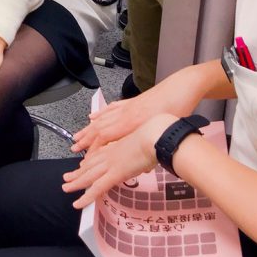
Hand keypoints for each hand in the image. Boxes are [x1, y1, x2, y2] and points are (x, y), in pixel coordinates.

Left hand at [62, 113, 175, 208]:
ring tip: (66, 187)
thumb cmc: (154, 138)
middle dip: (77, 172)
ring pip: (87, 176)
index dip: (89, 161)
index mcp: (116, 147)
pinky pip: (97, 188)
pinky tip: (78, 203)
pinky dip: (86, 197)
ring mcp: (110, 164)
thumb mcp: (145, 145)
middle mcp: (110, 155)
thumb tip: (146, 165)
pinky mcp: (114, 174)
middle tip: (67, 177)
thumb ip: (142, 156)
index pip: (98, 155)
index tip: (82, 165)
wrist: (154, 136)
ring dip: (76, 183)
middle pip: (89, 165)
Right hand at [72, 80, 188, 153]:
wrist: (182, 87)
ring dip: (89, 128)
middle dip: (86, 139)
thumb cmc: (177, 109)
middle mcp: (126, 114)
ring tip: (77, 135)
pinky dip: (100, 113)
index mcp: (132, 123)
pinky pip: (110, 108)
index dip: (94, 148)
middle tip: (74, 147)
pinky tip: (93, 116)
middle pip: (99, 127)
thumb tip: (144, 168)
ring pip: (102, 118)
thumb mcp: (166, 133)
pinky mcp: (132, 101)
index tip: (86, 158)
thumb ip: (153, 150)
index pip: (106, 137)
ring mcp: (127, 106)